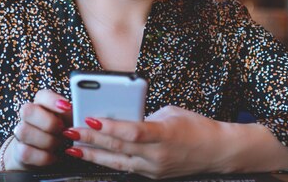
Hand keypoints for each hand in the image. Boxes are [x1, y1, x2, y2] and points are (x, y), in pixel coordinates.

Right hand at [0, 89, 72, 169]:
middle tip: (64, 131)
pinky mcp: (19, 151)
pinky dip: (44, 156)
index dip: (53, 100)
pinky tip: (54, 156)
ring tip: (60, 145)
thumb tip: (86, 115)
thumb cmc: (63, 132)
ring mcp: (20, 132)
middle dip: (49, 122)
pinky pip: (26, 152)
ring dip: (47, 140)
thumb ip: (75, 115)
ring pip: (24, 131)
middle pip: (28, 111)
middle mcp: (28, 115)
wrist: (47, 153)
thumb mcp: (71, 122)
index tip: (67, 107)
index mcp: (42, 103)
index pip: (41, 95)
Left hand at [62, 105, 231, 178]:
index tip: (89, 118)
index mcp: (164, 134)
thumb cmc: (196, 127)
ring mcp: (154, 168)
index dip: (109, 126)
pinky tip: (94, 156)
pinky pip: (126, 167)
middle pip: (119, 148)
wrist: (216, 152)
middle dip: (92, 139)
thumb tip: (123, 117)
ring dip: (93, 154)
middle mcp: (157, 155)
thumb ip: (145, 117)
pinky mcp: (152, 175)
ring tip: (73, 147)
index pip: (131, 131)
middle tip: (70, 131)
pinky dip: (108, 161)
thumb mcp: (170, 113)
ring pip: (118, 162)